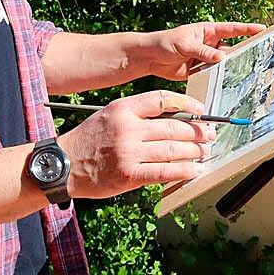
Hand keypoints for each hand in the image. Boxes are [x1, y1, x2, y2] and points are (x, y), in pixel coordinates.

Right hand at [57, 90, 215, 198]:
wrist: (62, 165)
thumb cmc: (87, 141)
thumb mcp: (109, 115)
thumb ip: (137, 115)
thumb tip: (174, 120)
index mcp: (123, 108)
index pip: (163, 100)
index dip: (187, 105)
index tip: (201, 110)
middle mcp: (128, 128)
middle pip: (174, 126)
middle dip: (198, 131)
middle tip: (210, 135)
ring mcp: (129, 152)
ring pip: (173, 149)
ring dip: (195, 151)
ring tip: (205, 152)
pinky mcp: (129, 174)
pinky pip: (165, 171)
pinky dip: (184, 171)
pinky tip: (195, 170)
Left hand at [143, 21, 264, 80]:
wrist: (150, 58)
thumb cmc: (165, 42)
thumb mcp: (184, 44)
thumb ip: (203, 51)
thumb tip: (222, 57)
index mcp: (207, 31)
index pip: (231, 29)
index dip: (247, 29)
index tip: (262, 29)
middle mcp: (210, 44)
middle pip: (231, 48)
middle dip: (243, 52)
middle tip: (259, 56)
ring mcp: (206, 58)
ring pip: (224, 63)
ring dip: (231, 68)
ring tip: (245, 73)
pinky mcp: (200, 71)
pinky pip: (214, 74)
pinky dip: (219, 78)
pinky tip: (227, 83)